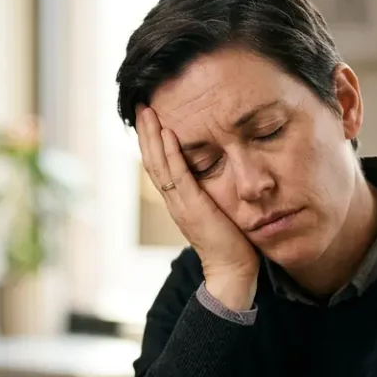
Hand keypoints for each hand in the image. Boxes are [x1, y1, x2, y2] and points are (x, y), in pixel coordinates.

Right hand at [137, 106, 258, 310]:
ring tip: (148, 111)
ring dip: (152, 136)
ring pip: (159, 164)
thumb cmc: (233, 242)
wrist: (234, 271)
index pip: (160, 165)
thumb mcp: (219, 208)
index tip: (151, 116)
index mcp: (179, 199)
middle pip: (152, 160)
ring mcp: (180, 204)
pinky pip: (178, 175)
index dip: (152, 140)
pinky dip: (170, 153)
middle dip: (146, 131)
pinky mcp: (193, 207)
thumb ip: (213, 191)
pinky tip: (167, 133)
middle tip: (142, 104)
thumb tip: (222, 170)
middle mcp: (174, 200)